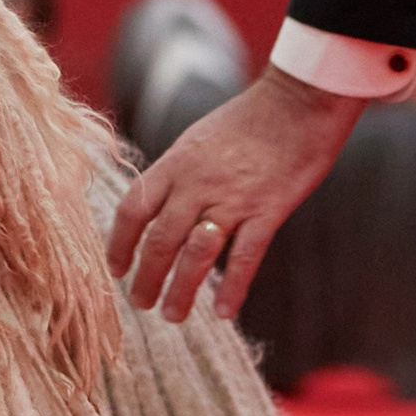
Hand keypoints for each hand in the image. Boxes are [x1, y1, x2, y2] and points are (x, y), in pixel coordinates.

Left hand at [108, 65, 363, 322]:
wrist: (298, 100)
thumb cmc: (250, 119)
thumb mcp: (199, 139)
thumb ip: (179, 173)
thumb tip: (161, 204)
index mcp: (175, 163)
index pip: (133, 209)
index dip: (119, 243)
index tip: (116, 269)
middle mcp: (197, 184)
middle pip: (159, 240)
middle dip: (145, 277)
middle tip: (140, 303)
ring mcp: (232, 199)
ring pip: (195, 255)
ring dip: (180, 290)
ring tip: (173, 315)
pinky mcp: (268, 210)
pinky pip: (244, 257)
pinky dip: (232, 288)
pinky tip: (223, 312)